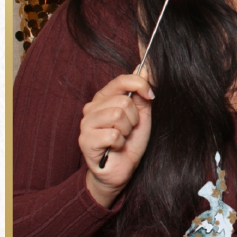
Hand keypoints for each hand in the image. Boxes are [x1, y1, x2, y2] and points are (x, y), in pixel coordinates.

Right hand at [78, 70, 153, 207]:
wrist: (121, 169)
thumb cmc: (130, 141)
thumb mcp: (142, 114)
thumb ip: (141, 91)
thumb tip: (145, 66)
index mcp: (104, 97)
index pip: (122, 80)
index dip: (140, 85)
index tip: (151, 95)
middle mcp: (92, 107)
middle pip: (123, 100)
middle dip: (134, 118)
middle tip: (129, 129)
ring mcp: (86, 123)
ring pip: (117, 115)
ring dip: (126, 130)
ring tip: (122, 137)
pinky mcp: (85, 140)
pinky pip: (112, 134)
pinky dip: (119, 143)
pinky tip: (115, 147)